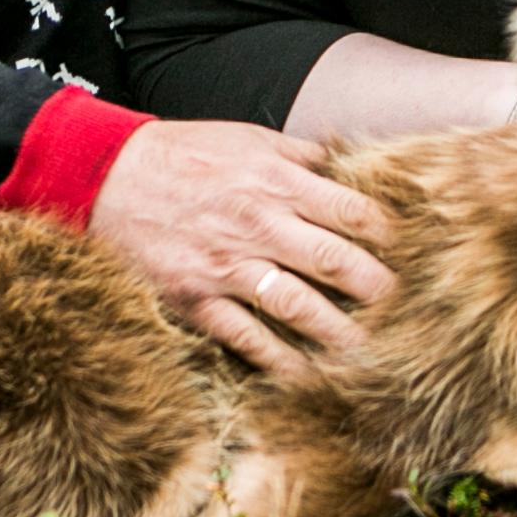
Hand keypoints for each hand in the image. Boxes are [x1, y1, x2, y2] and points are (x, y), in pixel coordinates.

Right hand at [89, 120, 397, 380]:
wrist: (103, 176)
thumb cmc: (180, 155)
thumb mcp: (246, 139)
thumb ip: (301, 156)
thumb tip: (350, 164)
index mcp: (276, 181)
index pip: (352, 212)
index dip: (389, 237)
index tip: (412, 255)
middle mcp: (259, 224)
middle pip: (336, 261)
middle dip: (379, 290)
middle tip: (412, 312)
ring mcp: (227, 265)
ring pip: (299, 305)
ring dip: (341, 333)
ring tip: (376, 355)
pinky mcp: (197, 298)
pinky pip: (247, 337)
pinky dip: (281, 361)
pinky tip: (310, 377)